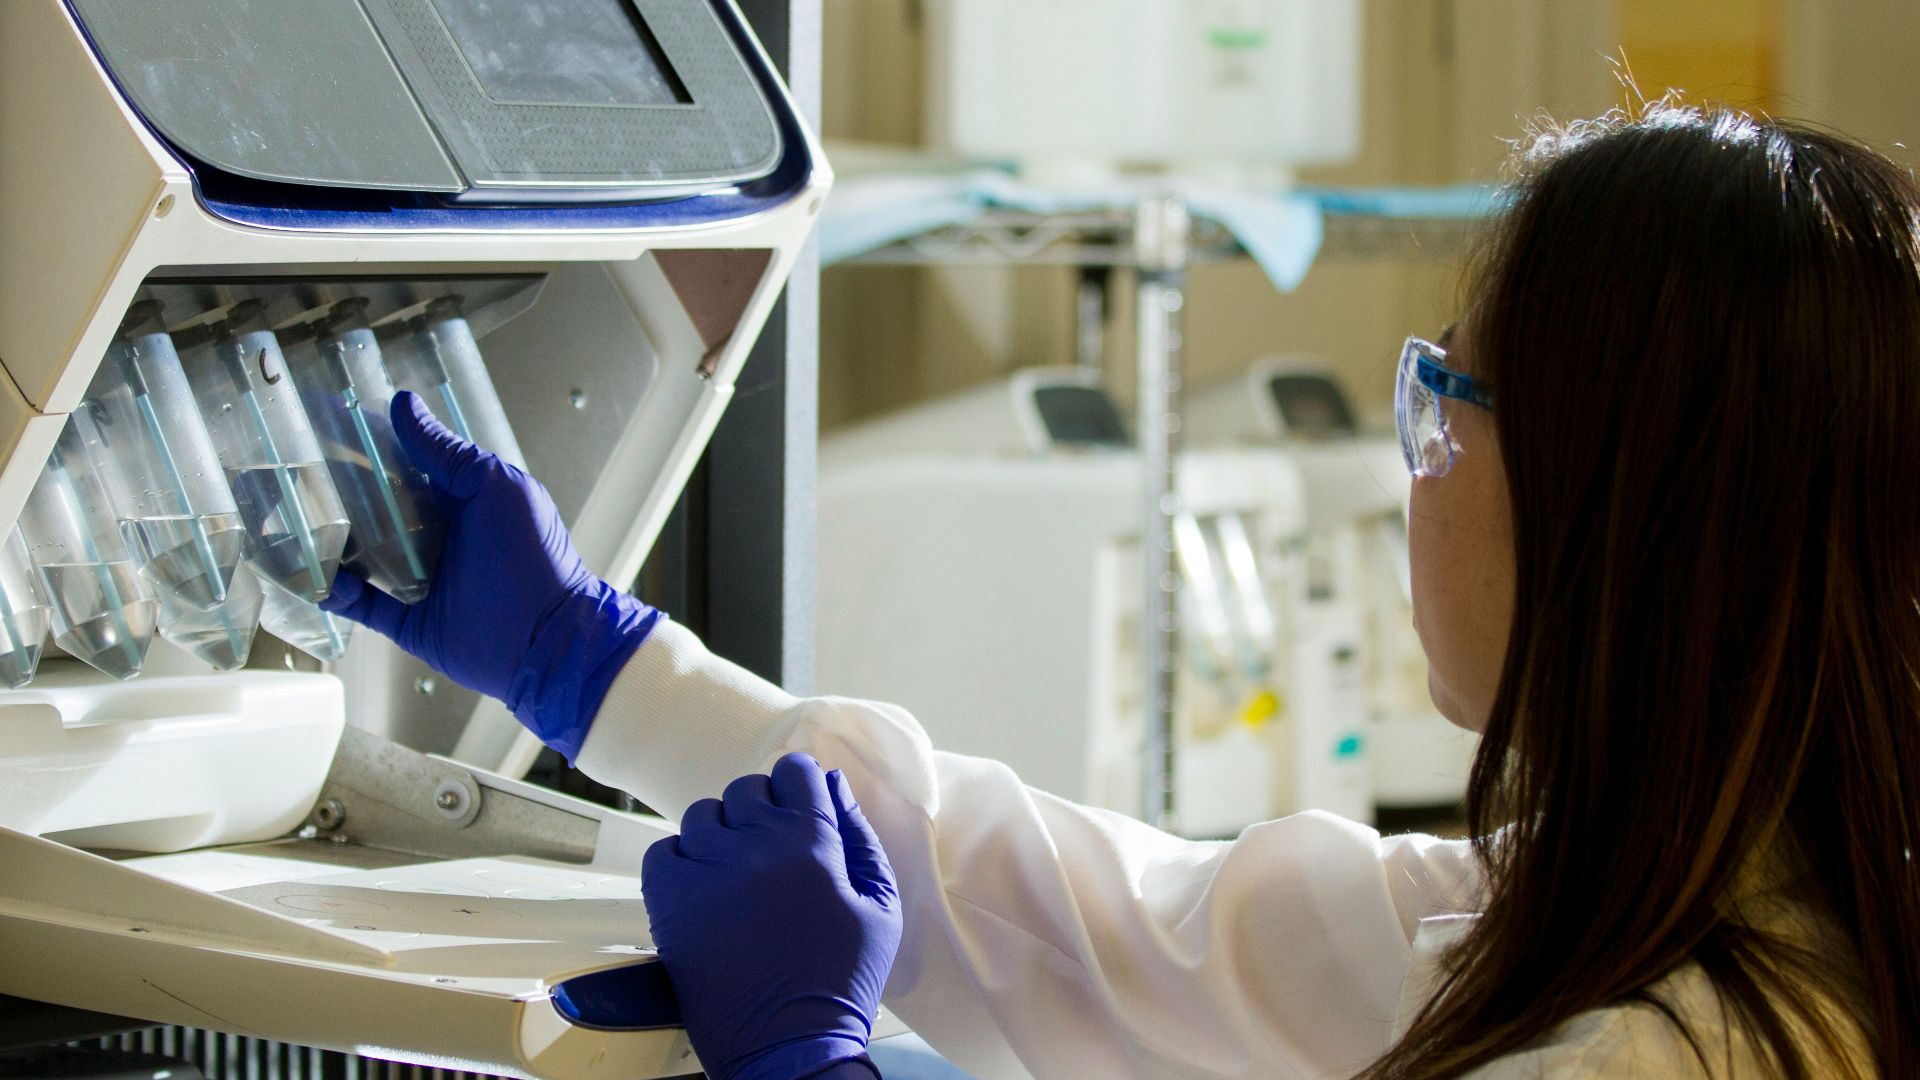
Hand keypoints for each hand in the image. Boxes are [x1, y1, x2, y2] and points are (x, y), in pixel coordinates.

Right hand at [321, 391, 660, 758]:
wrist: (546, 639)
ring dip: (332, 542)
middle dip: (339, 495)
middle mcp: (439, 537)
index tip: (328, 424)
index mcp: (460, 501)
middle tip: (293, 474)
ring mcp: (423, 580)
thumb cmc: (534, 556)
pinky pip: (364, 605)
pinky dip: (339, 592)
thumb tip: (404, 405)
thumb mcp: (494, 487)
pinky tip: (320, 576)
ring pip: (364, 555)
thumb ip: (447, 452)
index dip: (369, 447)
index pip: (406, 466)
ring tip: (294, 523)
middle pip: (377, 510)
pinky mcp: (411, 621)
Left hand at [643, 753, 901, 1079]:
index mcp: (813, 842)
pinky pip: (663, 850)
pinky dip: (679, 863)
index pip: (793, 770)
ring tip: (734, 877)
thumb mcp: (879, 905)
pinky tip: (703, 893)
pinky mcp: (669, 900)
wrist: (789, 1045)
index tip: (795, 808)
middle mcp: (757, 846)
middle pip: (747, 790)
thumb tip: (833, 786)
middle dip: (759, 813)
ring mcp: (707, 870)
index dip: (796, 786)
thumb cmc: (841, 979)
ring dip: (719, 837)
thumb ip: (859, 836)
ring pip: (704, 815)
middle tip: (768, 856)